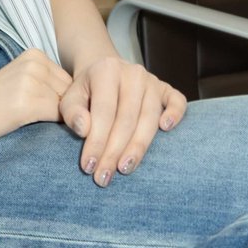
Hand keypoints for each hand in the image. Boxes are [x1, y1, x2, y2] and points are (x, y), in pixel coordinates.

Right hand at [0, 49, 72, 149]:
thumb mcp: (21, 82)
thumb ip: (49, 85)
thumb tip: (87, 105)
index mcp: (35, 54)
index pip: (70, 81)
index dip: (65, 102)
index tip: (46, 113)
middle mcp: (35, 62)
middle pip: (72, 93)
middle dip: (66, 111)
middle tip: (41, 122)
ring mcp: (31, 80)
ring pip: (68, 106)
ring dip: (60, 121)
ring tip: (33, 125)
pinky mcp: (27, 102)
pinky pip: (60, 118)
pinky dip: (56, 128)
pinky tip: (34, 128)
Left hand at [59, 53, 186, 185]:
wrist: (104, 71)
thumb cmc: (86, 91)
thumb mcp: (70, 96)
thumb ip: (71, 112)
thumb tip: (84, 130)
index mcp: (107, 70)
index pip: (103, 112)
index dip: (96, 141)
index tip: (88, 166)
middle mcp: (133, 74)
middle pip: (127, 118)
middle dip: (114, 151)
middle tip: (104, 176)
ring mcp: (152, 81)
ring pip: (149, 117)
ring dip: (138, 147)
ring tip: (125, 168)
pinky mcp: (166, 88)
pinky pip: (177, 100)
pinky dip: (175, 114)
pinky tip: (166, 129)